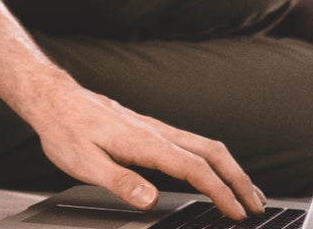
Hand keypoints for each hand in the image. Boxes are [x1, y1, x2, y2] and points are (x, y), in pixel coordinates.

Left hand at [22, 77, 264, 220]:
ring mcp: (155, 128)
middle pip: (212, 153)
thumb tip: (149, 198)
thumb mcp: (84, 163)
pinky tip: (213, 171)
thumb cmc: (66, 130)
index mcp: (145, 143)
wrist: (55, 99)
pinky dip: (214, 160)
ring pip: (206, 146)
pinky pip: (193, 143)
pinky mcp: (150, 129)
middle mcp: (156, 132)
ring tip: (248, 192)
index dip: (220, 192)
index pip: (195, 169)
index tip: (237, 213)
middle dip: (239, 179)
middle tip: (257, 205)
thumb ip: (120, 181)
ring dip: (231, 169)